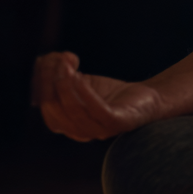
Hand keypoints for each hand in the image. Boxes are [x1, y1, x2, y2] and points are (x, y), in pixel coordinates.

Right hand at [32, 51, 164, 141]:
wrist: (150, 99)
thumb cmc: (114, 93)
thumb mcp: (84, 85)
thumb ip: (65, 78)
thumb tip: (43, 61)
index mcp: (71, 126)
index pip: (49, 111)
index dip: (42, 88)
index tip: (44, 64)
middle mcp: (82, 132)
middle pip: (58, 113)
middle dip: (52, 87)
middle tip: (56, 64)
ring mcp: (100, 130)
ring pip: (75, 112)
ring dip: (67, 89)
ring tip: (65, 69)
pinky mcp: (117, 123)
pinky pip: (97, 111)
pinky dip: (85, 94)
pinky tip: (80, 78)